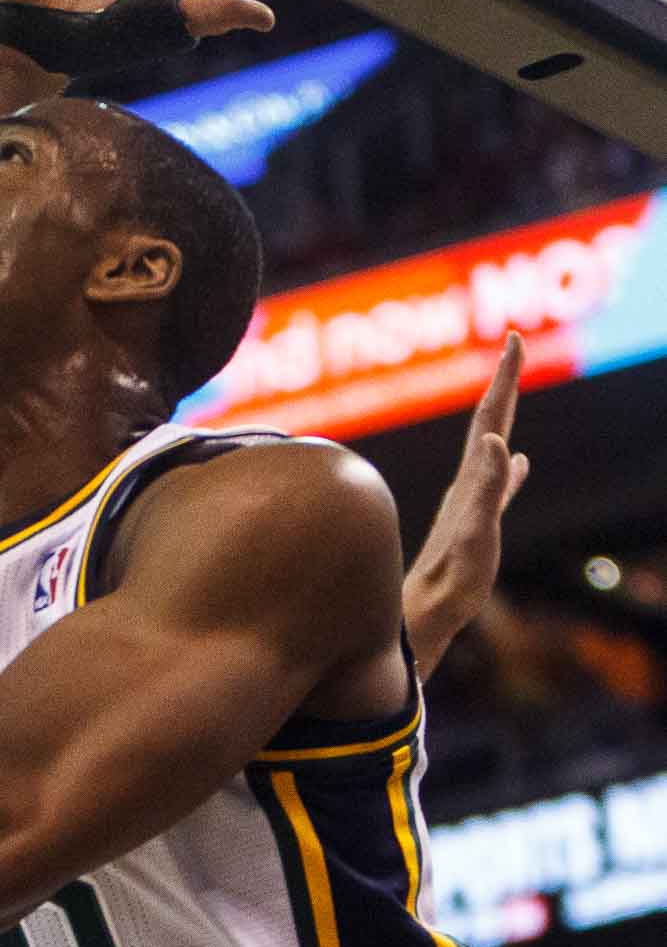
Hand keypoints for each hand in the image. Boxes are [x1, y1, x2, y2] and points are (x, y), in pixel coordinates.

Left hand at [402, 334, 530, 672]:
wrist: (427, 608)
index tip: (512, 338)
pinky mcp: (478, 520)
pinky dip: (511, 467)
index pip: (491, 415)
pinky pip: (500, 483)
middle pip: (490, 419)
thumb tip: (495, 442)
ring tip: (512, 391)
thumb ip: (489, 487)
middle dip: (504, 381)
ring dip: (504, 414)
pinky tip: (519, 462)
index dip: (504, 378)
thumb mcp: (477, 529)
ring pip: (492, 444)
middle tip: (514, 343)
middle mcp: (471, 480)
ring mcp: (473, 498)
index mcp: (473, 478)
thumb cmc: (453, 576)